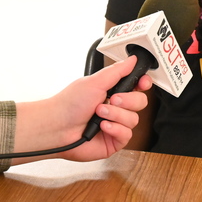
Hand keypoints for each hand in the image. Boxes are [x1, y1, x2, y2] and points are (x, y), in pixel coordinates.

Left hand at [15, 56, 151, 162]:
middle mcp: (116, 108)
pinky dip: (115, 129)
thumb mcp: (95, 81)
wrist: (58, 127)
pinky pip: (127, 135)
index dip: (143, 83)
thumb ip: (117, 71)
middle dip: (127, 101)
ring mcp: (116, 125)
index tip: (142, 82)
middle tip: (112, 99)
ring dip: (116, 115)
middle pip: (140, 102)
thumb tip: (132, 59)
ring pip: (134, 119)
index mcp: (112, 91)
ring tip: (99, 114)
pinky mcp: (114, 141)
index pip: (137, 86)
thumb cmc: (70, 104)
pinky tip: (102, 127)